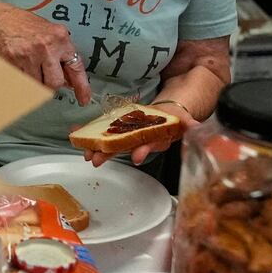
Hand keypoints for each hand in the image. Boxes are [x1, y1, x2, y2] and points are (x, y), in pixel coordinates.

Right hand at [0, 3, 91, 105]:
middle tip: (43, 75)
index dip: (81, 86)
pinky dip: (21, 78)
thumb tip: (69, 80)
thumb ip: (61, 54)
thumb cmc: (25, 26)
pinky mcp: (14, 62)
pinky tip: (18, 65)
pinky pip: (22, 82)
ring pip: (37, 85)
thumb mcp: (50, 34)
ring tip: (28, 65)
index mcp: (60, 38)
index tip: (84, 99)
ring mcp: (29, 55)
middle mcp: (47, 46)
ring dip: (34, 80)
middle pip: (55, 83)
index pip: (75, 67)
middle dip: (50, 84)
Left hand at [78, 99, 194, 168]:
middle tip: (95, 160)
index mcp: (156, 139)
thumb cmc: (174, 119)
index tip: (135, 156)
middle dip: (110, 154)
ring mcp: (128, 137)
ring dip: (97, 148)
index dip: (143, 150)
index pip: (149, 145)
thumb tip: (197, 127)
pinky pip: (102, 131)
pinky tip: (74, 131)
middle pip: (124, 148)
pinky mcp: (118, 129)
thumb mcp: (184, 120)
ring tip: (84, 152)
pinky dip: (88, 131)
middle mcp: (140, 141)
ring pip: (111, 144)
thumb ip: (189, 123)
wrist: (167, 112)